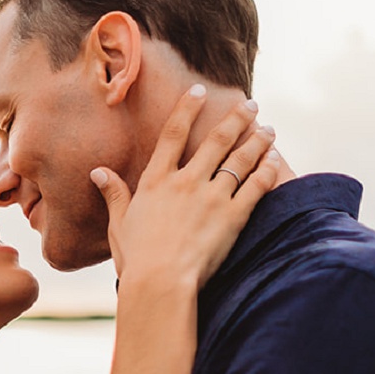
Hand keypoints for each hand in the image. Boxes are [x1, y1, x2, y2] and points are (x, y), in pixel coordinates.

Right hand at [92, 92, 281, 293]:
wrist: (159, 284)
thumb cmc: (136, 260)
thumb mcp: (119, 225)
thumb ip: (115, 194)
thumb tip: (98, 172)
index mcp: (156, 181)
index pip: (173, 133)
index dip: (187, 108)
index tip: (199, 90)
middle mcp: (186, 181)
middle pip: (216, 139)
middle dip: (236, 118)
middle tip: (250, 104)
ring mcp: (212, 197)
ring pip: (240, 158)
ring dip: (258, 140)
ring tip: (269, 129)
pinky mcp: (233, 216)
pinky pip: (255, 186)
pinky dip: (267, 169)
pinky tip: (276, 159)